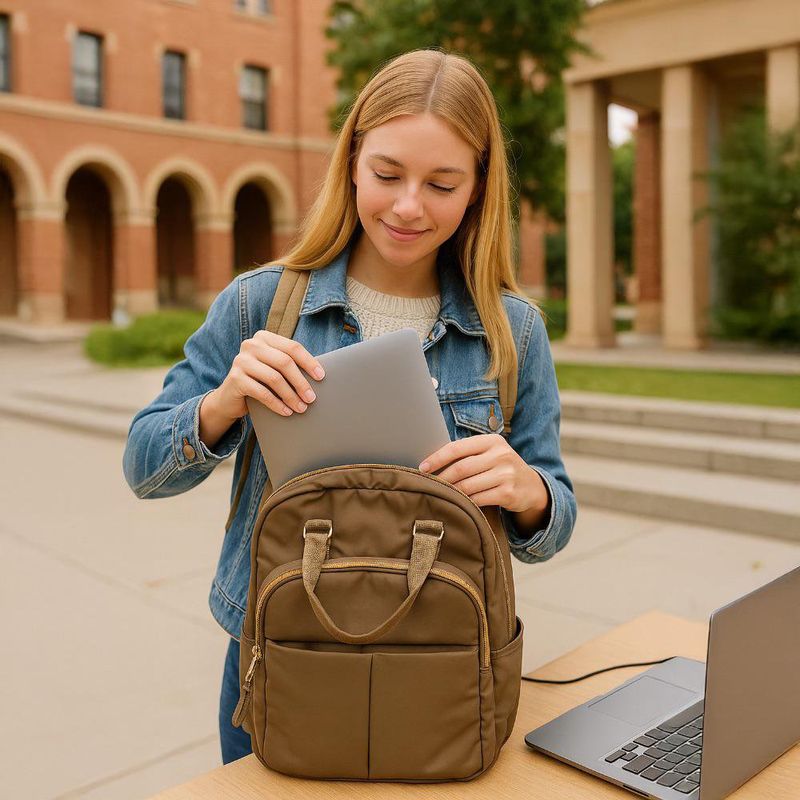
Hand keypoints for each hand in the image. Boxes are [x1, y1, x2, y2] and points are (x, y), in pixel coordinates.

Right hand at [214, 331, 324, 419]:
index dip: (309, 362)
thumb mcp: (274, 369)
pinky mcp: (235, 378)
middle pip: (284, 362)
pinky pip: (262, 393)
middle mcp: (251, 345)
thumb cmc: (259, 381)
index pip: (292, 347)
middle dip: (301, 382)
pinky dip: (277, 404)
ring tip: (301, 408)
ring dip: (291, 396)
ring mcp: (241, 360)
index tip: (321, 377)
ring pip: (274, 378)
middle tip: (311, 398)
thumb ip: (289, 365)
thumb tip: (318, 376)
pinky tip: (286, 411)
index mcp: (264, 337)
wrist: (229, 397)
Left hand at [418, 433, 548, 513]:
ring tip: (440, 494)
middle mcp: (501, 455)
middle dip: (441, 477)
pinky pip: (478, 499)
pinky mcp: (508, 493)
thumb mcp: (490, 454)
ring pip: (468, 485)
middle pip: (461, 468)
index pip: (458, 447)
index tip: (422, 467)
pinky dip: (465, 502)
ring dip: (451, 491)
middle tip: (428, 484)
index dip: (437, 457)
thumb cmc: (501, 468)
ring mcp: (506, 474)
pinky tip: (458, 503)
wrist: (531, 486)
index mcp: (492, 441)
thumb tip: (432, 461)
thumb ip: (468, 454)